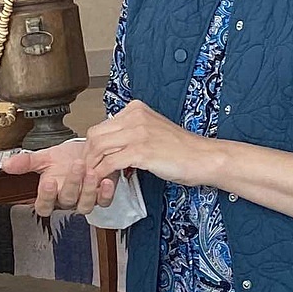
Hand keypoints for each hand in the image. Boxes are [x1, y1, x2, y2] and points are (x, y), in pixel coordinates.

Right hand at [0, 136, 120, 216]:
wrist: (87, 152)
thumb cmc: (66, 158)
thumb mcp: (45, 157)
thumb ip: (26, 162)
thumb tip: (6, 164)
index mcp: (51, 194)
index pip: (44, 206)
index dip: (45, 197)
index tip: (48, 182)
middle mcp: (67, 200)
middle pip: (66, 201)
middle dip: (71, 183)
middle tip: (76, 165)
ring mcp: (84, 200)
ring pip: (85, 204)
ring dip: (88, 189)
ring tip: (90, 171)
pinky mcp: (102, 196)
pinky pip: (104, 202)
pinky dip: (106, 193)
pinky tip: (107, 181)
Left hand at [85, 100, 221, 186]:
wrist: (204, 157)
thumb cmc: (182, 149)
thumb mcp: (153, 131)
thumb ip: (132, 132)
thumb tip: (111, 146)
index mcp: (136, 109)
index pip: (101, 126)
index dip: (92, 147)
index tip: (93, 161)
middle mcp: (135, 117)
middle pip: (95, 135)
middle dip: (88, 157)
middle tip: (90, 173)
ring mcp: (138, 133)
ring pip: (98, 148)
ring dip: (93, 167)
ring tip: (96, 179)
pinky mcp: (141, 151)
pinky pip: (109, 163)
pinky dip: (103, 175)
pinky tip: (106, 182)